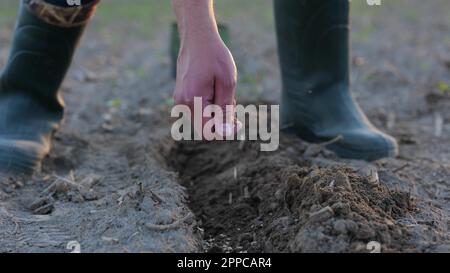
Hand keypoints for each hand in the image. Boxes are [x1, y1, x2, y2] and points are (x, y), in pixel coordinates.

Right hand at [173, 0, 240, 139]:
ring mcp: (180, 99)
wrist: (197, 37)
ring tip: (224, 92)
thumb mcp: (227, 82)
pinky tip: (216, 90)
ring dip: (216, 113)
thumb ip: (225, 110)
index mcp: (193, 101)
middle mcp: (183, 104)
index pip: (208, 132)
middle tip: (233, 103)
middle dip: (221, 121)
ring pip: (202, 119)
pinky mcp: (181, 95)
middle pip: (205, 127)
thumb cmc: (214, 56)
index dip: (224, 132)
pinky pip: (197, 109)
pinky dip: (209, 105)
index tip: (238, 121)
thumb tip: (225, 132)